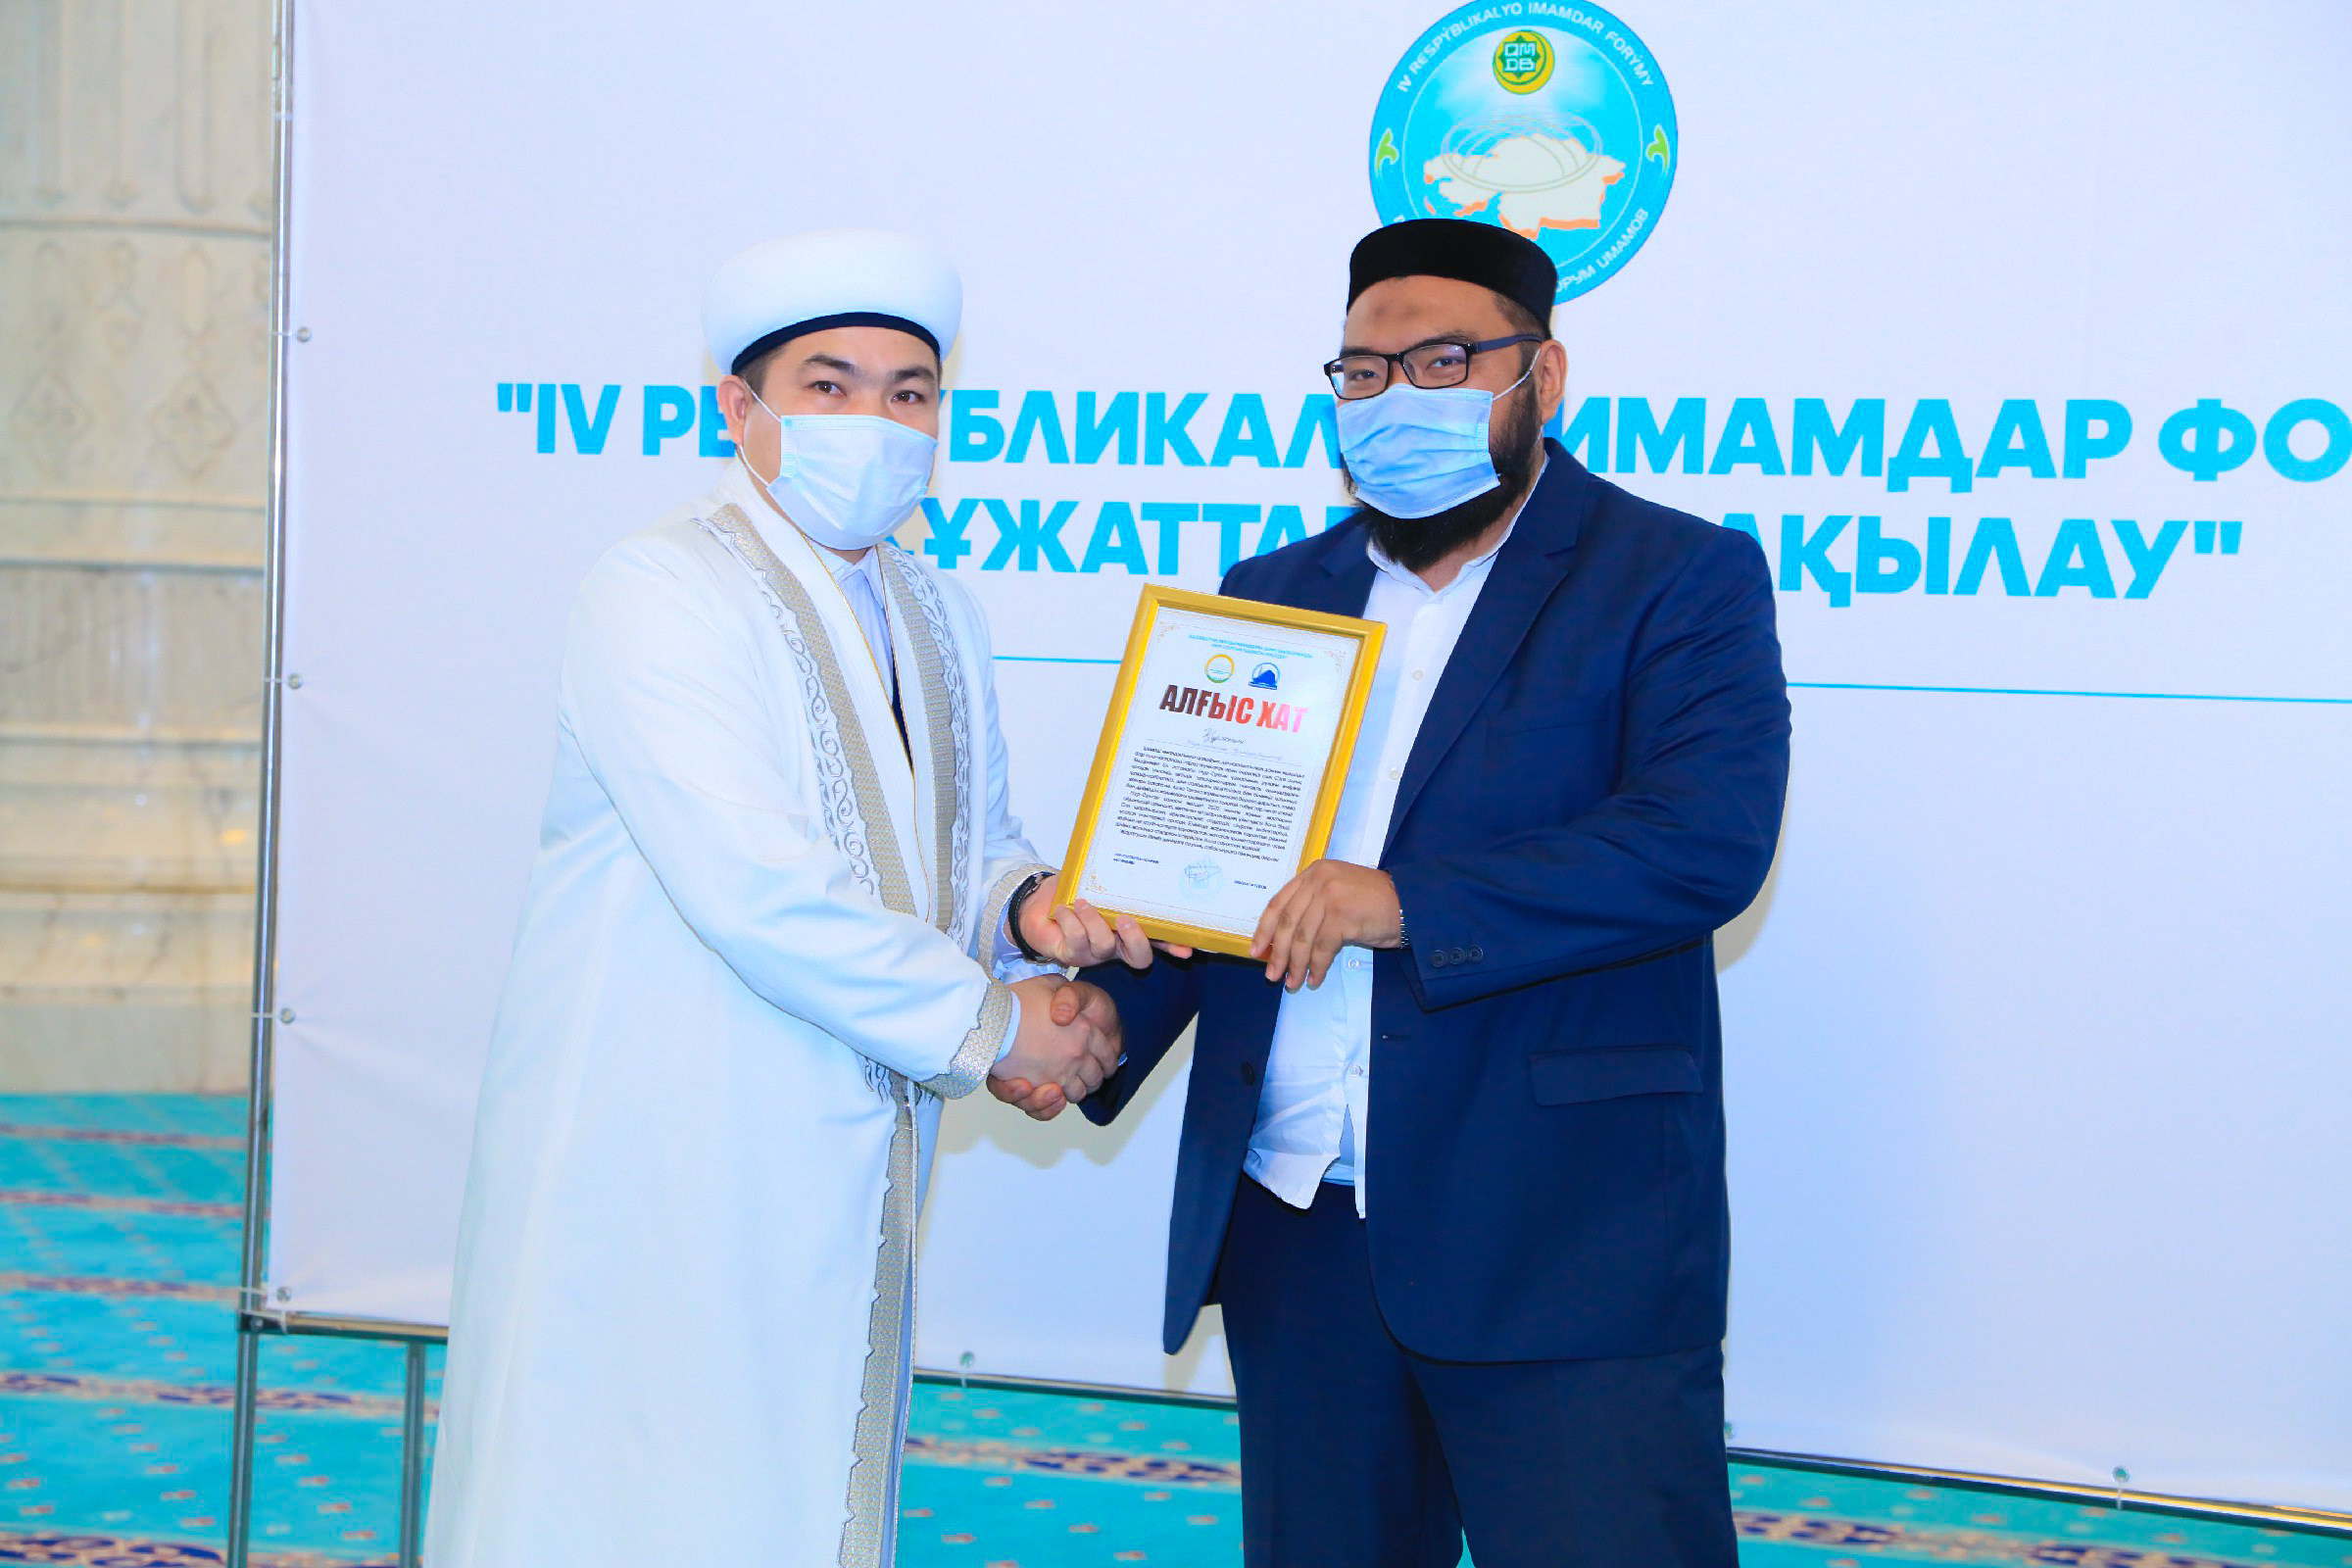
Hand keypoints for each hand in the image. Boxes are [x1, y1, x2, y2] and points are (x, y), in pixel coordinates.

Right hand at [989, 979, 1121, 1120]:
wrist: (990, 1014)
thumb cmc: (1019, 999)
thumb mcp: (1050, 985)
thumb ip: (1067, 995)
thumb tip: (1070, 1012)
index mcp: (1085, 1031)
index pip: (1108, 1054)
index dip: (1106, 1059)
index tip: (1100, 1060)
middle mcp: (1076, 1056)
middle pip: (1095, 1077)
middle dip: (1090, 1077)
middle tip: (1078, 1071)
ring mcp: (1058, 1075)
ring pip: (1076, 1094)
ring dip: (1070, 1091)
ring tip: (1059, 1082)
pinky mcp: (1037, 1091)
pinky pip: (1049, 1108)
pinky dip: (1050, 1107)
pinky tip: (1049, 1096)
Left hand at [1018, 874, 1187, 967]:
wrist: (1035, 902)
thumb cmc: (1070, 891)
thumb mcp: (1096, 880)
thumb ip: (1116, 878)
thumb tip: (1137, 856)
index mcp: (1127, 929)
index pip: (1156, 939)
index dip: (1172, 945)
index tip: (1186, 948)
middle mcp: (1115, 944)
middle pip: (1139, 957)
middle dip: (1136, 940)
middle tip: (1125, 919)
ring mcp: (1093, 953)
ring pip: (1104, 946)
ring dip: (1093, 922)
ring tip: (1082, 902)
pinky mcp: (1071, 954)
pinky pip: (1076, 943)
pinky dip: (1071, 923)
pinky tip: (1064, 909)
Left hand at [1250, 858, 1401, 991]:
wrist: (1409, 903)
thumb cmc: (1373, 903)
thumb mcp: (1336, 895)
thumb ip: (1311, 908)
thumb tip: (1281, 943)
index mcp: (1313, 873)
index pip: (1278, 902)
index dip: (1264, 929)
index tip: (1255, 950)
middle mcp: (1318, 880)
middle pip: (1287, 922)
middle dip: (1277, 953)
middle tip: (1272, 975)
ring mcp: (1330, 897)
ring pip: (1302, 938)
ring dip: (1296, 965)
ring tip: (1292, 983)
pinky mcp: (1342, 916)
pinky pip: (1322, 948)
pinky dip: (1317, 967)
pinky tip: (1315, 979)